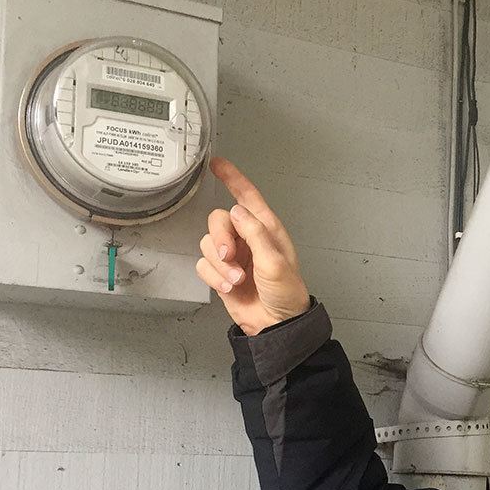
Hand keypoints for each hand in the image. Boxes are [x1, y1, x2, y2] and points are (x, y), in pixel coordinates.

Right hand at [197, 157, 310, 334]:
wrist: (276, 325)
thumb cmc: (286, 294)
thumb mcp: (275, 262)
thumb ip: (255, 234)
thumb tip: (237, 211)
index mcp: (266, 230)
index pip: (247, 196)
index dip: (233, 178)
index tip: (217, 164)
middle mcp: (248, 239)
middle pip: (218, 220)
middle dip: (220, 238)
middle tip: (230, 257)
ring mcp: (233, 256)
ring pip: (208, 244)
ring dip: (220, 265)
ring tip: (237, 281)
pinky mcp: (221, 273)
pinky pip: (203, 265)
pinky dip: (214, 277)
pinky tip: (230, 287)